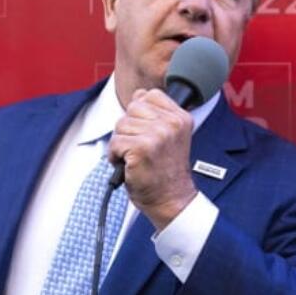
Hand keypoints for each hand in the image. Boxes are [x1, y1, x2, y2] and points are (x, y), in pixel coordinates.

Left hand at [108, 88, 196, 230]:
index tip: (147, 134)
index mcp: (180, 117)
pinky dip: (115, 156)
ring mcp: (157, 135)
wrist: (171, 200)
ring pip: (121, 125)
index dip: (140, 114)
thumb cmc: (166, 172)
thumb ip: (156, 114)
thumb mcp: (170, 136)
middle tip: (141, 149)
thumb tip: (138, 95)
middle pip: (131, 108)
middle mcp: (172, 123)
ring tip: (135, 158)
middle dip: (129, 129)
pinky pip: (115, 142)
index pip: (148, 95)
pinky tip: (129, 165)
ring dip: (121, 144)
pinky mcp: (142, 148)